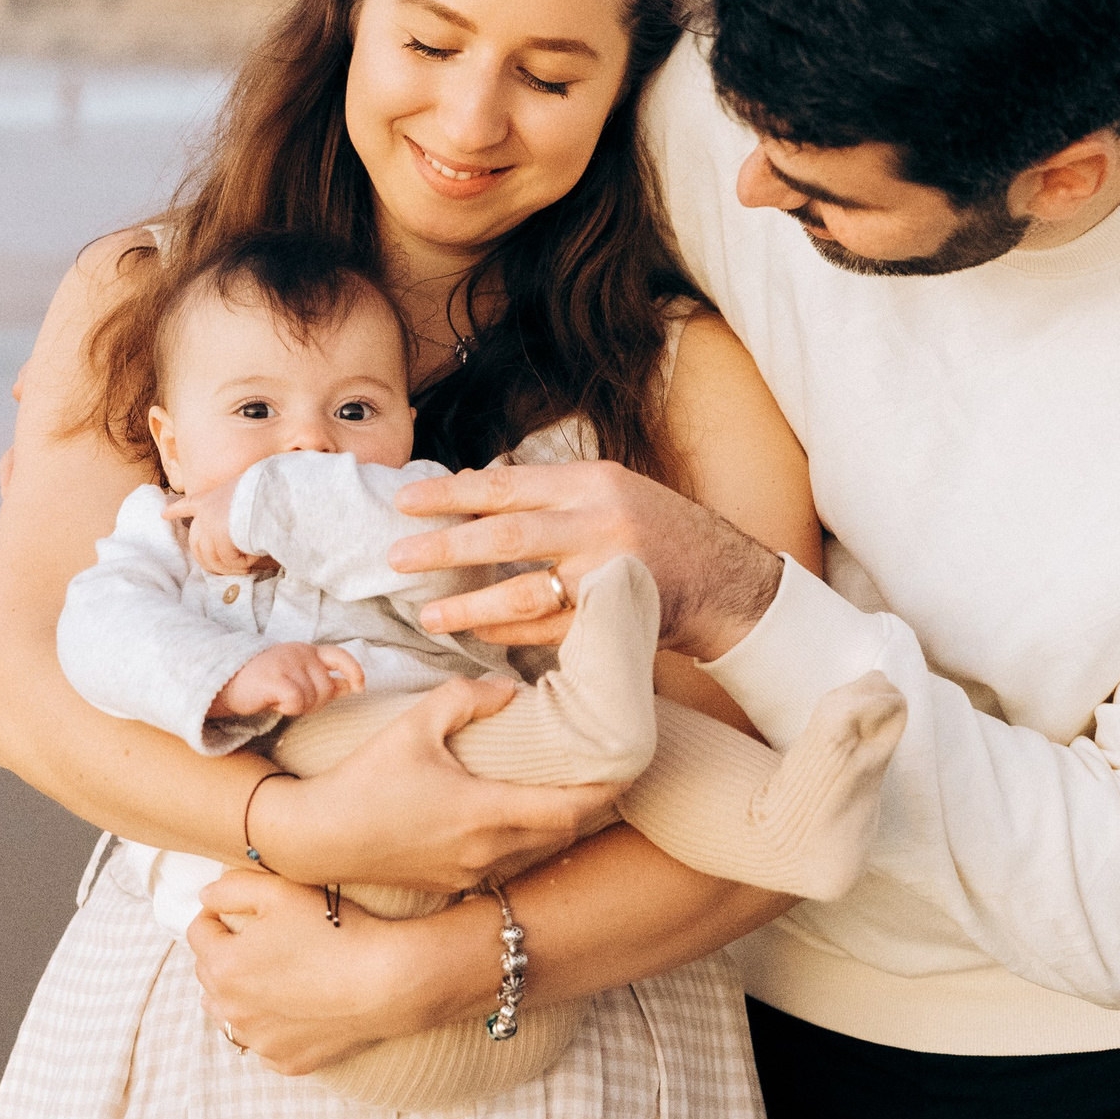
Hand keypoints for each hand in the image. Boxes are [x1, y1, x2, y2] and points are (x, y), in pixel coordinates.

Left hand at [162, 474, 272, 576]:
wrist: (266, 492)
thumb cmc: (260, 490)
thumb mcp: (241, 492)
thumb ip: (235, 508)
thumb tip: (240, 529)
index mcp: (208, 499)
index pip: (187, 505)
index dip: (175, 510)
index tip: (163, 514)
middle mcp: (204, 515)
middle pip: (196, 545)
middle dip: (207, 562)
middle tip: (224, 571)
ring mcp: (210, 529)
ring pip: (213, 559)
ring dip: (230, 568)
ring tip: (247, 568)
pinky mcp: (220, 540)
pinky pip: (230, 561)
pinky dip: (243, 565)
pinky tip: (254, 559)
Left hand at [190, 871, 429, 1072]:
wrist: (387, 982)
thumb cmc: (334, 932)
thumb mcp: (280, 891)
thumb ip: (231, 888)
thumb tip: (206, 898)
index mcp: (224, 966)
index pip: (198, 932)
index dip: (217, 914)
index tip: (242, 909)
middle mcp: (232, 1011)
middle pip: (209, 974)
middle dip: (226, 953)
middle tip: (262, 939)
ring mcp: (259, 1041)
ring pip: (229, 1013)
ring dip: (240, 993)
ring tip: (273, 975)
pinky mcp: (285, 1061)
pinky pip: (262, 1041)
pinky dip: (270, 1025)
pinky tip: (296, 1006)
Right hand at [209, 642, 366, 721]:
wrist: (225, 682)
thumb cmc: (263, 683)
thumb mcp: (296, 676)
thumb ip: (322, 679)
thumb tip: (350, 686)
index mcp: (307, 651)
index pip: (340, 657)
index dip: (354, 672)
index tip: (359, 687)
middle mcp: (300, 653)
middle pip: (327, 688)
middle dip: (315, 703)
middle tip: (291, 701)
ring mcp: (287, 663)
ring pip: (312, 699)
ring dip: (297, 708)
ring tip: (277, 699)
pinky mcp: (275, 677)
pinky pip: (297, 702)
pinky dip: (286, 709)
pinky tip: (272, 703)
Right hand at [249, 675, 616, 890]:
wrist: (316, 838)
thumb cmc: (363, 779)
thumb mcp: (414, 724)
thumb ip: (466, 699)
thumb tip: (507, 689)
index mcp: (486, 811)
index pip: (570, 808)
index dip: (607, 790)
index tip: (629, 766)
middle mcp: (487, 850)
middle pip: (563, 833)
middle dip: (591, 805)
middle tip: (607, 773)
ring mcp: (470, 873)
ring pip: (537, 851)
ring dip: (559, 825)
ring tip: (570, 790)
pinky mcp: (452, 883)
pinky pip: (508, 863)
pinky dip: (527, 840)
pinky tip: (519, 815)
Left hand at [387, 458, 783, 660]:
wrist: (722, 579)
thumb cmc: (653, 529)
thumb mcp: (607, 491)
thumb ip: (548, 493)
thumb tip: (471, 493)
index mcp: (592, 483)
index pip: (505, 484)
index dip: (449, 493)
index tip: (403, 500)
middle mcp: (600, 524)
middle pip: (506, 536)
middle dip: (444, 547)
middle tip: (397, 557)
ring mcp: (606, 576)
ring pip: (523, 593)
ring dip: (469, 606)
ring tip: (428, 615)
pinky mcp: (612, 620)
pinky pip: (547, 633)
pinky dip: (507, 634)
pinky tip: (476, 634)